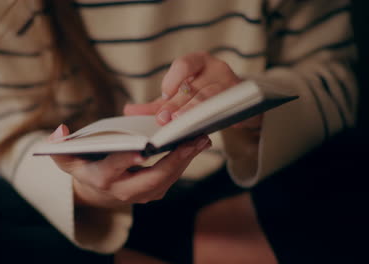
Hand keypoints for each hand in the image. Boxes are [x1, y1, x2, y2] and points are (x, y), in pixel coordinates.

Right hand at [48, 124, 210, 208]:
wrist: (97, 191)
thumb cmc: (83, 167)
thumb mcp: (66, 159)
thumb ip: (58, 147)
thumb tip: (59, 130)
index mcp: (101, 179)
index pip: (113, 170)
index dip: (126, 161)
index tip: (142, 149)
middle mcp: (123, 191)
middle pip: (151, 178)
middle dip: (173, 160)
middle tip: (190, 140)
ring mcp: (142, 194)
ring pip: (167, 179)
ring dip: (185, 160)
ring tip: (201, 139)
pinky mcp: (155, 191)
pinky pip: (172, 177)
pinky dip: (185, 161)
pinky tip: (197, 144)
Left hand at [124, 52, 262, 133]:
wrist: (236, 102)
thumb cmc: (202, 95)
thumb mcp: (178, 97)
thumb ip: (156, 104)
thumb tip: (128, 112)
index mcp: (199, 61)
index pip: (183, 65)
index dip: (172, 81)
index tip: (164, 96)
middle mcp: (217, 69)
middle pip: (194, 88)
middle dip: (177, 105)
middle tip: (162, 120)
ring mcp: (231, 85)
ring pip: (209, 100)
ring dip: (192, 113)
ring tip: (178, 125)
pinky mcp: (240, 103)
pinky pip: (225, 112)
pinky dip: (211, 120)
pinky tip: (200, 131)